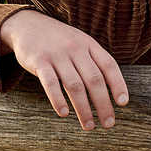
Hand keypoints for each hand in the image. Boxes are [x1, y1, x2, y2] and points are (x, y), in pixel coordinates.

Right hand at [0, 11, 128, 130]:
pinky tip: (64, 113)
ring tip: (88, 125)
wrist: (27, 25)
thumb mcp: (78, 42)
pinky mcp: (39, 60)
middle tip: (108, 123)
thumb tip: (109, 90)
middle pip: (94, 79)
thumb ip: (92, 60)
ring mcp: (57, 54)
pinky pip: (51, 83)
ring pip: (74, 85)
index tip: (123, 104)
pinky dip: (58, 100)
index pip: (108, 65)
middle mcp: (75, 48)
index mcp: (88, 44)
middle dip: (103, 104)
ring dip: (83, 108)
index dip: (118, 84)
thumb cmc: (58, 40)